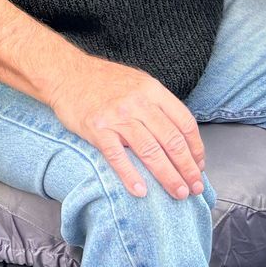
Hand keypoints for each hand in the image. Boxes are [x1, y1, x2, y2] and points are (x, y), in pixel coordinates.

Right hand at [46, 54, 205, 199]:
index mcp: (152, 90)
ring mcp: (117, 117)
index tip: (199, 166)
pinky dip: (131, 176)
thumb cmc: (103, 80)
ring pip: (151, 152)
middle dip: (187, 168)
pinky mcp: (97, 129)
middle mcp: (138, 103)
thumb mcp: (138, 82)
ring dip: (168, 176)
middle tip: (195, 188)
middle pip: (172, 141)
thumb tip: (179, 136)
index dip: (196, 148)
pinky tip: (141, 191)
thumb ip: (157, 105)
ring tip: (178, 193)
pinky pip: (118, 157)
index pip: (185, 123)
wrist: (66, 73)